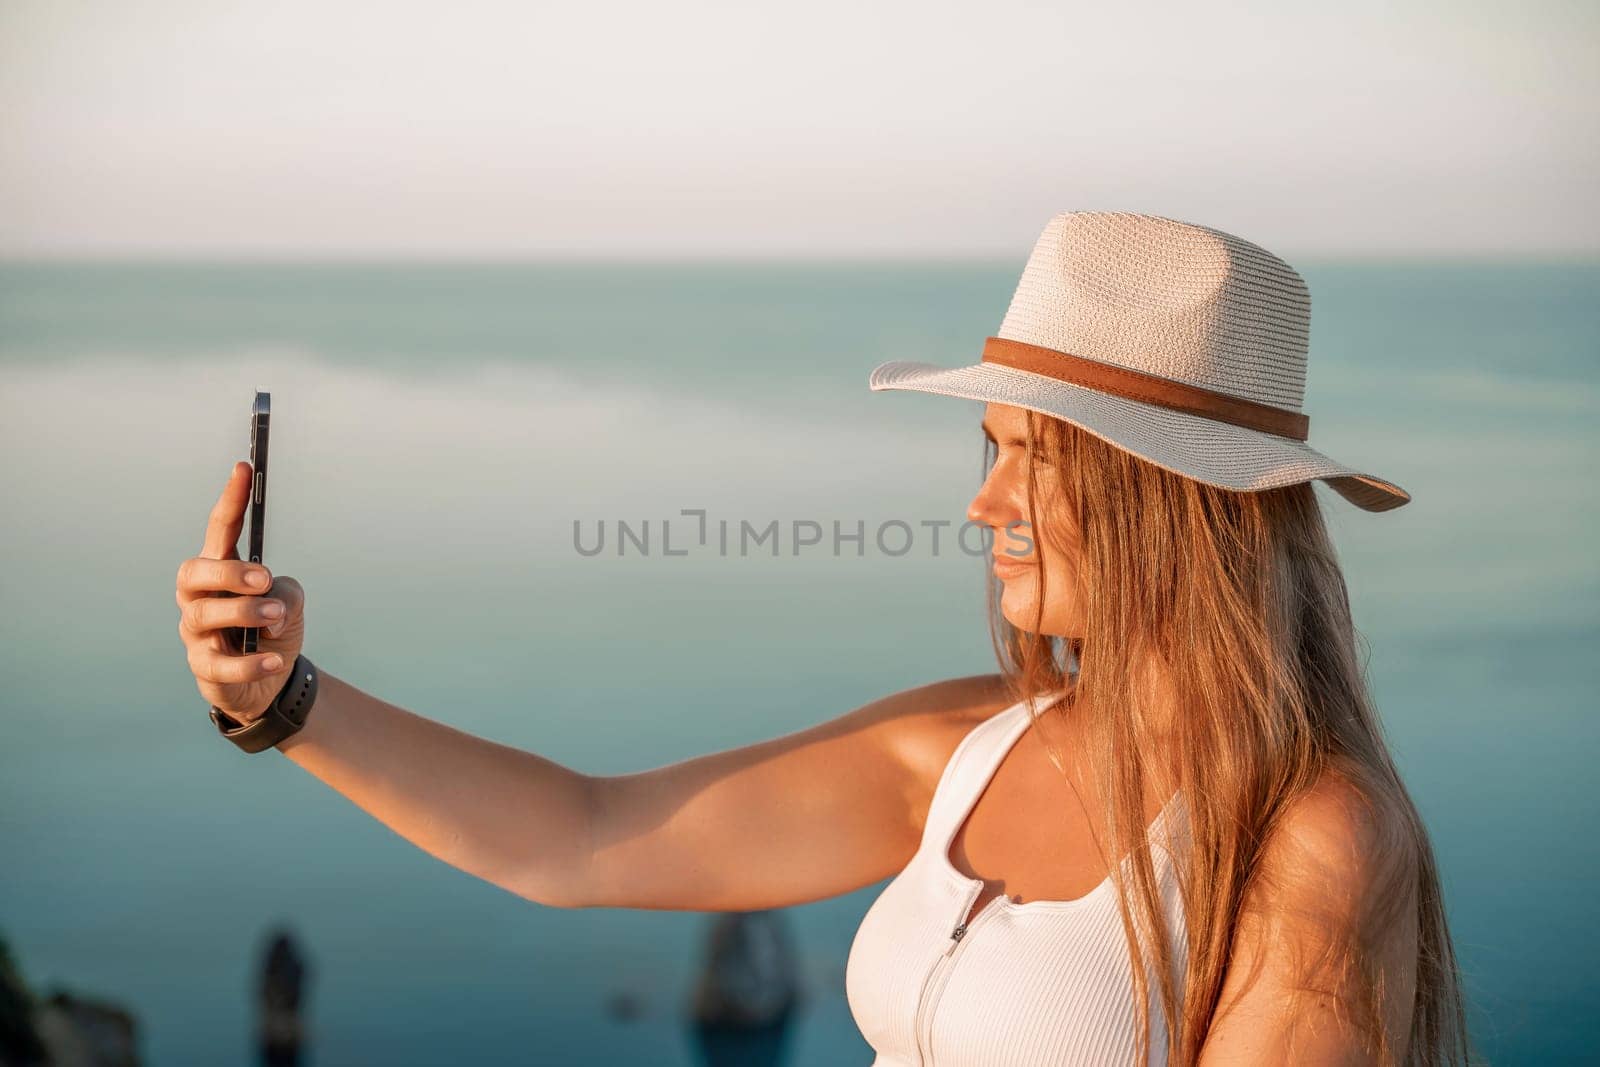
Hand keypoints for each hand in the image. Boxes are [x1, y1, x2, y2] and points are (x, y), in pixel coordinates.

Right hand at [176, 461, 306, 722]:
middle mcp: (199, 597)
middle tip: (263, 577)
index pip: (221, 529)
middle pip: (194, 572)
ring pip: (203, 616)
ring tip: (275, 616)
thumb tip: (272, 601)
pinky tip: (275, 658)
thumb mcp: (289, 602)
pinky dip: (251, 662)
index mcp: (220, 570)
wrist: (272, 681)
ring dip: (244, 613)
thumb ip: (284, 592)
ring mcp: (196, 633)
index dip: (231, 499)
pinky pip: (220, 665)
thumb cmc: (273, 629)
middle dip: (227, 571)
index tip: (245, 467)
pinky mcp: (204, 668)